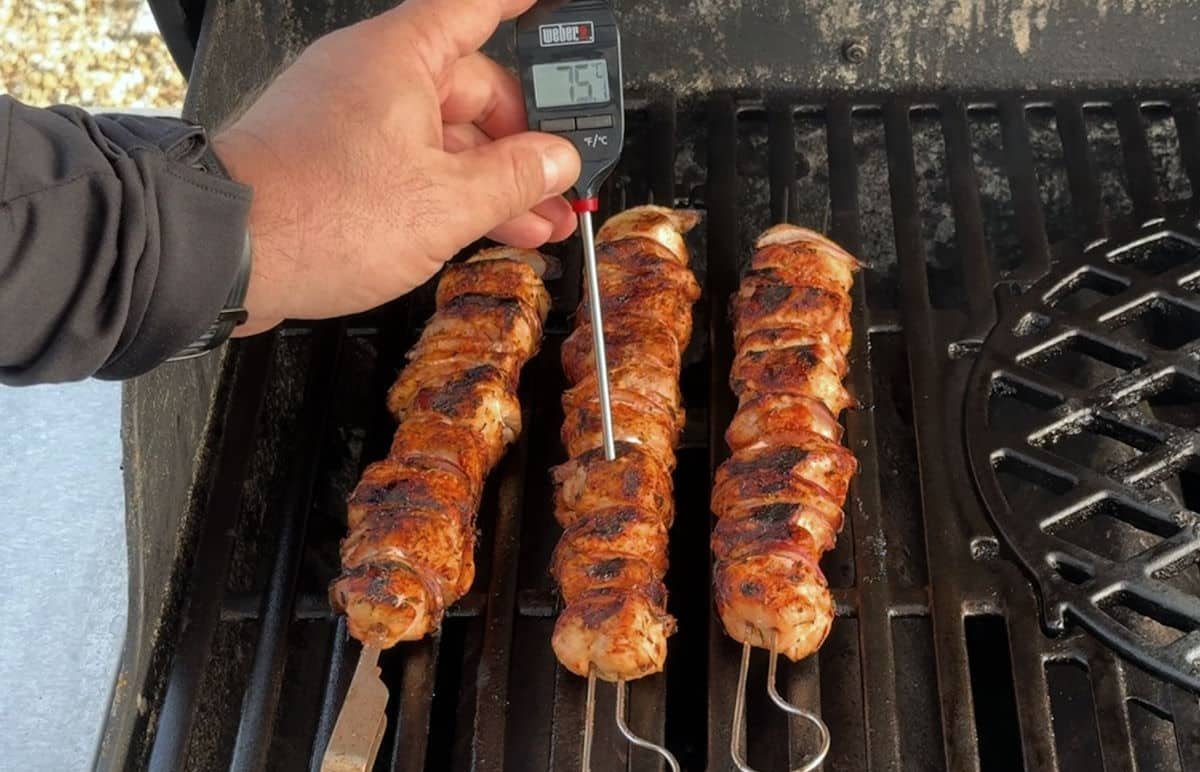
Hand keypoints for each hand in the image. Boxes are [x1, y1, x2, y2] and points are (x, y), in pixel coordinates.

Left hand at [214, 0, 581, 334]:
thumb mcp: (445, 203)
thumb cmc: (314, 213)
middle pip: (471, 90)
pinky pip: (408, 163)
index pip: (477, 6)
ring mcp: (351, 118)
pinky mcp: (334, 160)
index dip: (523, 7)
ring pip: (442, 137)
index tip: (556, 10)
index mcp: (401, 57)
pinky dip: (447, 191)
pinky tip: (480, 228)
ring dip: (492, 180)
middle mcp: (372, 76)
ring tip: (537, 221)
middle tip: (561, 181)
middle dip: (523, 142)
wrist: (225, 254)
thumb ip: (513, 179)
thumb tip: (556, 162)